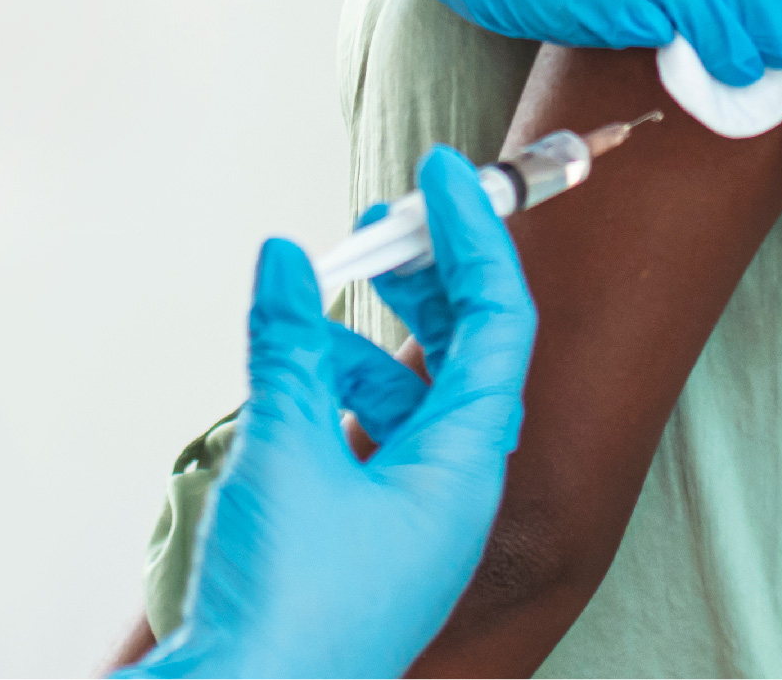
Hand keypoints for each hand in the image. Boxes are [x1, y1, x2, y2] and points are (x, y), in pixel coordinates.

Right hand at [127, 148, 537, 679]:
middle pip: (465, 359)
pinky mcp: (359, 549)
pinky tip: (288, 381)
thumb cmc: (285, 609)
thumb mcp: (282, 456)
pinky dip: (333, 396)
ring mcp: (406, 526)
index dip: (478, 240)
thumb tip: (289, 259)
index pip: (499, 327)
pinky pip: (368, 446)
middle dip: (428, 282)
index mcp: (462, 471)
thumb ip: (288, 349)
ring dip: (368, 339)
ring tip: (313, 305)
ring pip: (410, 402)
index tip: (448, 172)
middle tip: (385, 220)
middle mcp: (448, 496)